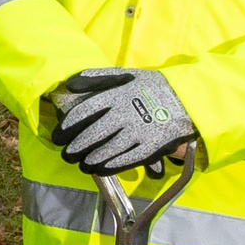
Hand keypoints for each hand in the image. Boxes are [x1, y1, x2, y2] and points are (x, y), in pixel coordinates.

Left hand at [50, 67, 194, 175]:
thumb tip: (70, 83)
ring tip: (80, 164)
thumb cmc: (150, 87)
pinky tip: (99, 169)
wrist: (186, 99)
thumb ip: (97, 77)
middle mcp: (125, 114)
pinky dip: (110, 166)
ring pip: (107, 150)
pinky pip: (126, 160)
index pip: (84, 113)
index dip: (67, 127)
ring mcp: (138, 131)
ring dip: (90, 160)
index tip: (58, 137)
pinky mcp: (151, 147)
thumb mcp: (124, 75)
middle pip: (92, 135)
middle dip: (75, 148)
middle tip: (66, 155)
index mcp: (116, 96)